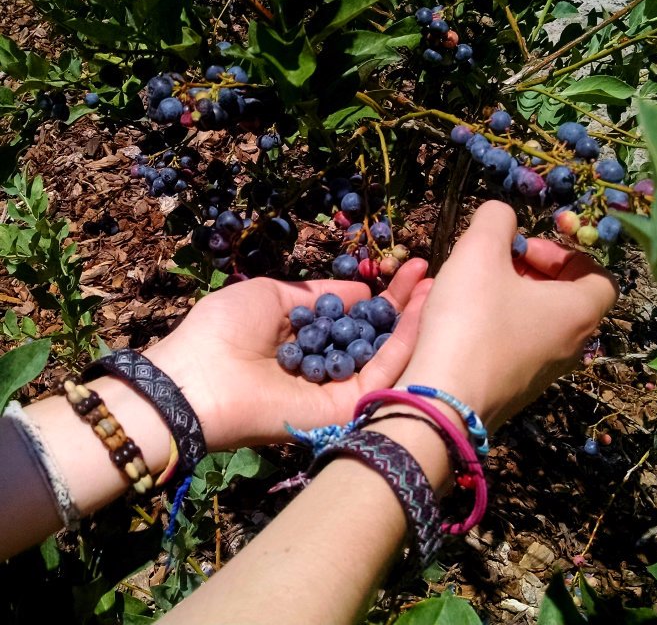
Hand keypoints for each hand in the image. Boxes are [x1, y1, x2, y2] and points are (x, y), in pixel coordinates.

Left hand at [145, 259, 428, 449]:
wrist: (201, 378)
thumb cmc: (225, 328)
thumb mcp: (273, 294)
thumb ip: (321, 294)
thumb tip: (361, 291)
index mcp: (306, 342)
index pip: (354, 318)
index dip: (380, 295)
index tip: (406, 269)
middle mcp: (326, 366)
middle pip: (375, 336)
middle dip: (403, 306)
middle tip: (430, 276)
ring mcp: (337, 389)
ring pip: (386, 356)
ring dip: (413, 322)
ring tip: (436, 289)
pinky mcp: (345, 408)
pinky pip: (382, 376)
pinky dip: (405, 345)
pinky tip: (422, 314)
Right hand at [397, 201, 617, 431]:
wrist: (441, 401)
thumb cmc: (470, 321)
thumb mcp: (479, 251)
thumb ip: (496, 219)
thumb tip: (503, 217)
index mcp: (578, 312)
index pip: (600, 276)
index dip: (565, 253)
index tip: (523, 249)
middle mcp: (571, 347)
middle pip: (567, 298)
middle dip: (532, 272)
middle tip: (495, 264)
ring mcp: (544, 375)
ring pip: (540, 324)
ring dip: (513, 299)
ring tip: (474, 290)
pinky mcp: (516, 392)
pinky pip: (519, 348)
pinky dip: (500, 328)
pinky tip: (463, 324)